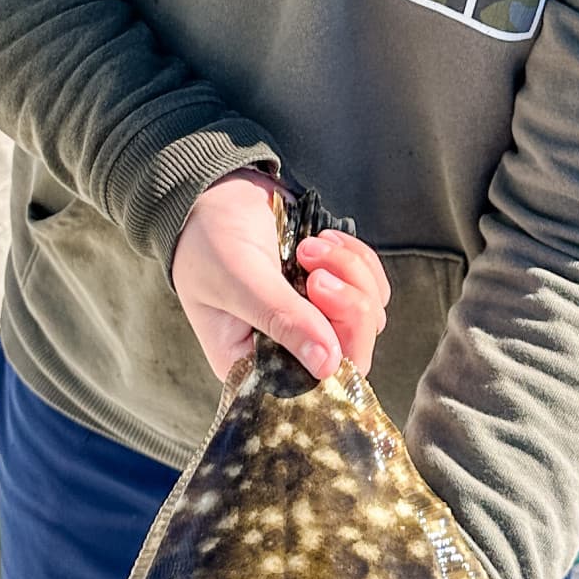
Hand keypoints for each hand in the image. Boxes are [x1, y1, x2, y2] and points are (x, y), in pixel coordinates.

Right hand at [172, 171, 390, 383]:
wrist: (215, 192)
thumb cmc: (207, 239)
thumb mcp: (238, 279)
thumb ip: (282, 319)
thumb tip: (327, 364)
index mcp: (252, 364)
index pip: (313, 387)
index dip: (336, 350)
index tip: (319, 296)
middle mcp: (285, 351)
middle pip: (350, 353)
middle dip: (347, 305)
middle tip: (317, 271)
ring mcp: (312, 320)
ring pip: (367, 316)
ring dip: (350, 274)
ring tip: (310, 246)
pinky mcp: (332, 291)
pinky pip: (371, 288)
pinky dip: (357, 260)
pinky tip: (325, 239)